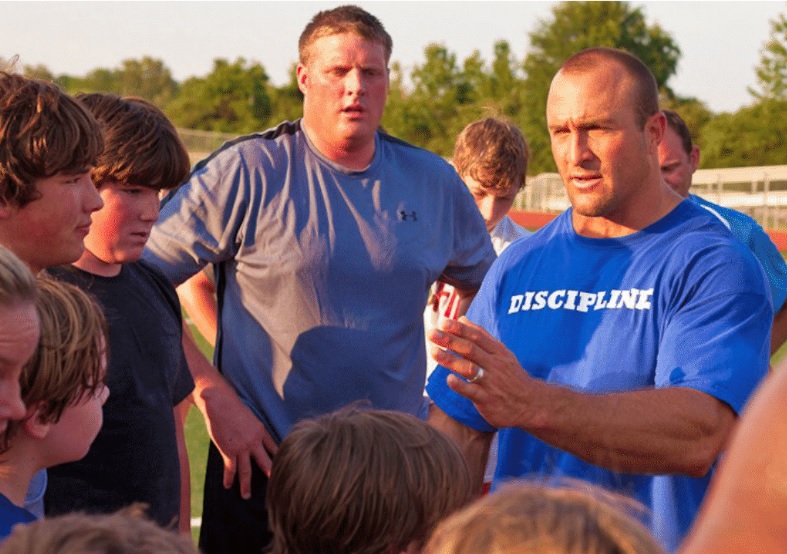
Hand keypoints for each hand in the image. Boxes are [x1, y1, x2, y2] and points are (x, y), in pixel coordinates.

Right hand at [194, 377, 276, 498]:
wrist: (221, 404)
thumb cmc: (234, 407)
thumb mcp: (250, 417)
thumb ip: (253, 429)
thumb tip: (253, 436)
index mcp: (261, 431)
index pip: (273, 448)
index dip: (278, 458)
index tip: (284, 466)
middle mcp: (254, 441)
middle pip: (265, 462)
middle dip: (270, 474)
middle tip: (274, 486)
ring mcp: (242, 448)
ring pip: (247, 470)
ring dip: (246, 484)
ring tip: (246, 496)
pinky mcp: (229, 451)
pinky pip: (230, 468)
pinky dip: (228, 478)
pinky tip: (227, 485)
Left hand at [428, 316, 538, 428]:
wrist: (532, 404)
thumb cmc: (511, 376)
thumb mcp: (502, 353)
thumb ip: (482, 336)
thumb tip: (462, 318)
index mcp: (498, 352)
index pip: (477, 337)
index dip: (459, 329)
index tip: (443, 321)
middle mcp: (494, 365)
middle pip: (470, 349)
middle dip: (450, 340)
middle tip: (432, 333)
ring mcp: (491, 383)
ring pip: (469, 369)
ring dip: (450, 360)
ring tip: (433, 352)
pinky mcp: (488, 400)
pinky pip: (472, 392)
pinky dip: (460, 386)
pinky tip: (449, 380)